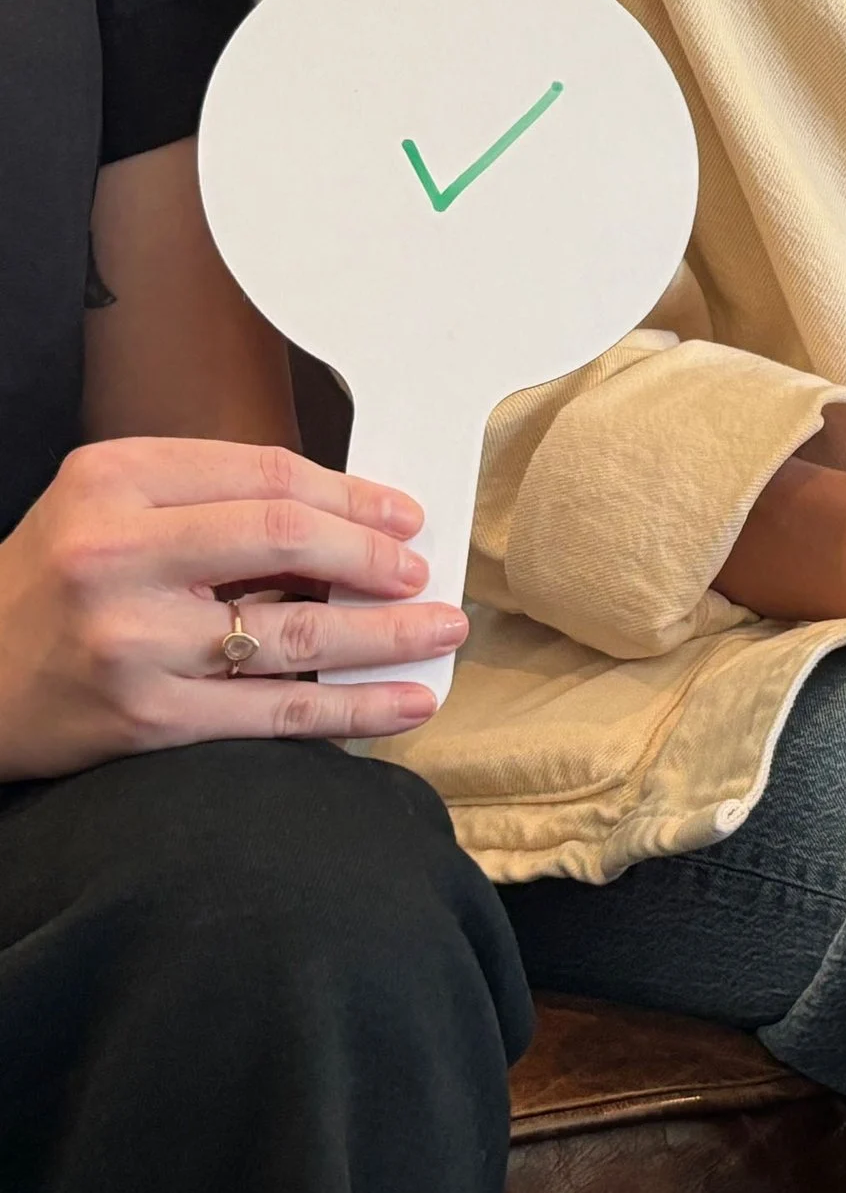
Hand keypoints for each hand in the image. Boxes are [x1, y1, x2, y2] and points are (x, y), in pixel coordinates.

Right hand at [0, 439, 465, 781]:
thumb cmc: (57, 585)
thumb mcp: (110, 506)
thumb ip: (212, 498)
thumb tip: (350, 517)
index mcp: (112, 481)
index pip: (265, 474)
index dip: (352, 495)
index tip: (404, 516)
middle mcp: (118, 554)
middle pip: (287, 537)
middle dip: (375, 555)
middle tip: (423, 573)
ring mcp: (133, 640)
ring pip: (297, 632)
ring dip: (389, 634)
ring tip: (442, 632)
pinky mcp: (149, 718)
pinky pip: (278, 712)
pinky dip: (356, 709)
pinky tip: (408, 702)